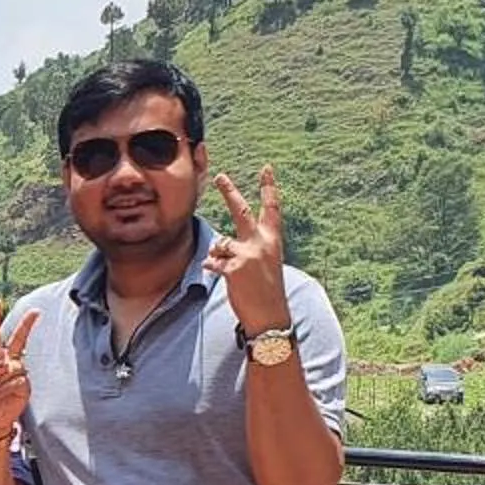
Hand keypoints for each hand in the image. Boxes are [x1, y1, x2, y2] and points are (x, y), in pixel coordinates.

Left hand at [0, 298, 34, 440]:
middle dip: (26, 325)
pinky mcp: (25, 385)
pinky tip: (3, 396)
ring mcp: (17, 373)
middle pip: (17, 339)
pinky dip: (8, 388)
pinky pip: (18, 380)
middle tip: (36, 311)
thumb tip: (6, 364)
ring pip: (14, 366)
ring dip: (1, 380)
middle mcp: (6, 362)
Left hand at [206, 165, 292, 336]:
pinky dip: (212, 267)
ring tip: (232, 272)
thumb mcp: (267, 263)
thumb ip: (248, 248)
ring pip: (219, 243)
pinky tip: (219, 275)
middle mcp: (262, 243)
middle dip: (230, 191)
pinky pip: (213, 261)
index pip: (272, 208)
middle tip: (220, 175)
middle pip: (242, 211)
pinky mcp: (234, 268)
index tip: (266, 168)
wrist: (270, 316)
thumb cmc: (267, 290)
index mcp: (273, 240)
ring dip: (218, 256)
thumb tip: (218, 246)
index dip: (269, 187)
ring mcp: (248, 254)